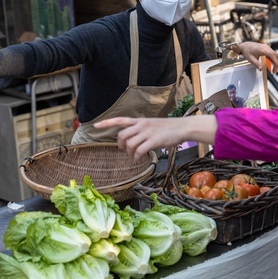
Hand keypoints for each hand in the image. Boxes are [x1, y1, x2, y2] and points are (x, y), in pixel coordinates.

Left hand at [96, 115, 216, 160]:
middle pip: (122, 136)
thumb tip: (131, 140)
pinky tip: (140, 158)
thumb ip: (140, 130)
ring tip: (134, 155)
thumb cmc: (167, 128)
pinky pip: (139, 151)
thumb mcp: (151, 125)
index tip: (95, 126)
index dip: (106, 123)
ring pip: (129, 144)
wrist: (181, 127)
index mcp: (139, 121)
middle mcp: (141, 125)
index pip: (119, 120)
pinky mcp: (154, 140)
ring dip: (129, 153)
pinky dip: (137, 157)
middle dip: (120, 145)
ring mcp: (147, 133)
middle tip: (124, 150)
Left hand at [234, 41, 277, 73]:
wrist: (245, 46)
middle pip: (275, 55)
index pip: (272, 55)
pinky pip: (272, 54)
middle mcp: (266, 47)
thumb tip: (261, 69)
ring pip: (275, 55)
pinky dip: (273, 60)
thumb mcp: (250, 59)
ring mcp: (267, 47)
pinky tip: (272, 65)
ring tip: (273, 70)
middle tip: (274, 71)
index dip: (276, 61)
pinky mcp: (267, 49)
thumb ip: (256, 64)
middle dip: (276, 64)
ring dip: (275, 62)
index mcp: (262, 49)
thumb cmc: (247, 51)